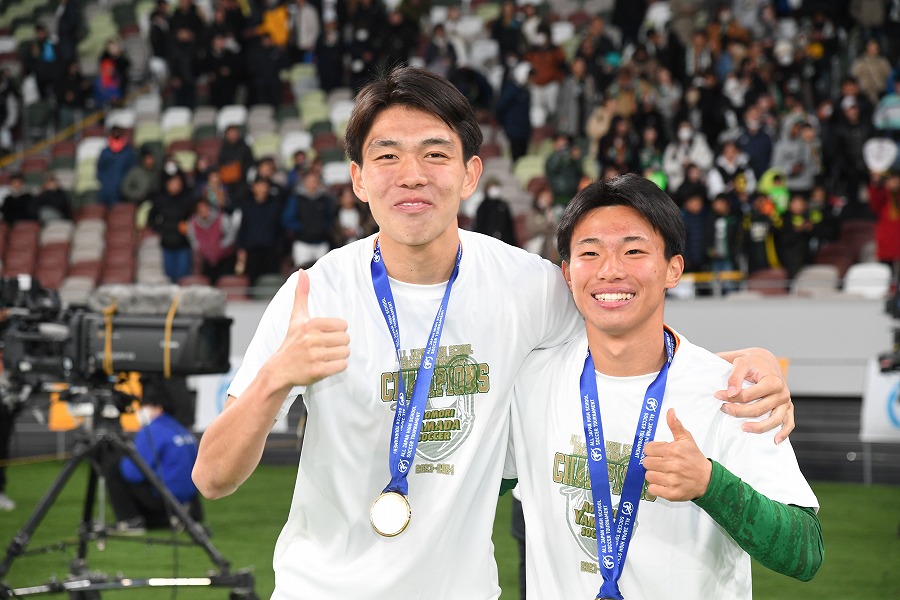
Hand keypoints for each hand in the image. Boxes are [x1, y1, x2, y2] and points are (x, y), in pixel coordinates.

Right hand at [268, 270, 349, 389]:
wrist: (279, 370)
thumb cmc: (292, 341)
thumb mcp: (296, 317)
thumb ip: (301, 294)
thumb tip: (303, 272)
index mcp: (311, 324)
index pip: (343, 325)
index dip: (337, 332)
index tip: (325, 336)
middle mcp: (312, 339)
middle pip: (346, 339)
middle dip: (339, 344)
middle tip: (326, 347)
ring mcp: (314, 356)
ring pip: (345, 353)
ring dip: (338, 356)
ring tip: (326, 356)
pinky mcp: (317, 371)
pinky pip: (342, 366)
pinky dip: (337, 367)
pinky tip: (326, 365)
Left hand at [643, 409, 710, 500]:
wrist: (708, 479)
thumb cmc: (694, 458)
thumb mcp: (686, 439)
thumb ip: (675, 425)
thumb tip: (670, 411)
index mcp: (673, 450)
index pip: (647, 449)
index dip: (652, 450)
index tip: (659, 452)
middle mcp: (671, 465)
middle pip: (646, 463)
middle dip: (652, 462)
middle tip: (661, 463)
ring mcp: (671, 480)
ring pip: (648, 476)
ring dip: (654, 475)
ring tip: (663, 473)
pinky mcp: (672, 493)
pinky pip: (653, 490)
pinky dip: (656, 487)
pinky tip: (664, 482)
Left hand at [715, 348, 793, 443]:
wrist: (765, 360)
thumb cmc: (752, 362)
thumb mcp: (741, 362)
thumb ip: (735, 377)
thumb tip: (731, 393)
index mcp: (772, 381)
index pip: (749, 395)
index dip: (731, 397)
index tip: (717, 395)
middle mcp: (782, 392)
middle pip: (759, 409)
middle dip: (739, 411)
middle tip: (723, 409)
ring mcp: (786, 402)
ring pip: (774, 420)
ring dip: (759, 427)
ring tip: (743, 428)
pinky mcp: (787, 407)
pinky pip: (789, 422)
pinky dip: (784, 432)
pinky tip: (775, 440)